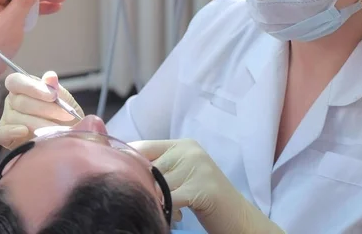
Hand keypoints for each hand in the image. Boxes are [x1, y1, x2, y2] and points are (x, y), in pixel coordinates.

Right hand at [0, 71, 84, 148]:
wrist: (69, 139)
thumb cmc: (64, 118)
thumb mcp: (65, 102)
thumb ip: (56, 89)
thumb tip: (50, 76)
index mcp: (24, 87)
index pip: (16, 81)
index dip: (33, 88)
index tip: (53, 96)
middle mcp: (12, 101)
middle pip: (20, 101)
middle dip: (46, 109)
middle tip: (65, 115)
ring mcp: (7, 119)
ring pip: (15, 118)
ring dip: (39, 124)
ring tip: (57, 129)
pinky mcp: (3, 137)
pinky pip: (0, 133)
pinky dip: (12, 132)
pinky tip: (24, 132)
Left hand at [131, 139, 284, 233]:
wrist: (239, 217)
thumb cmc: (204, 198)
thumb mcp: (181, 176)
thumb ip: (159, 169)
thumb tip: (124, 168)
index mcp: (182, 144)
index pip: (142, 147)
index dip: (127, 163)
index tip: (122, 179)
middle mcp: (189, 150)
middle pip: (147, 167)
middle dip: (144, 187)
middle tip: (155, 202)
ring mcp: (197, 166)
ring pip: (156, 185)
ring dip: (157, 201)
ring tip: (171, 209)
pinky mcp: (203, 187)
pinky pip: (169, 199)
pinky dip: (166, 210)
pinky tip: (176, 215)